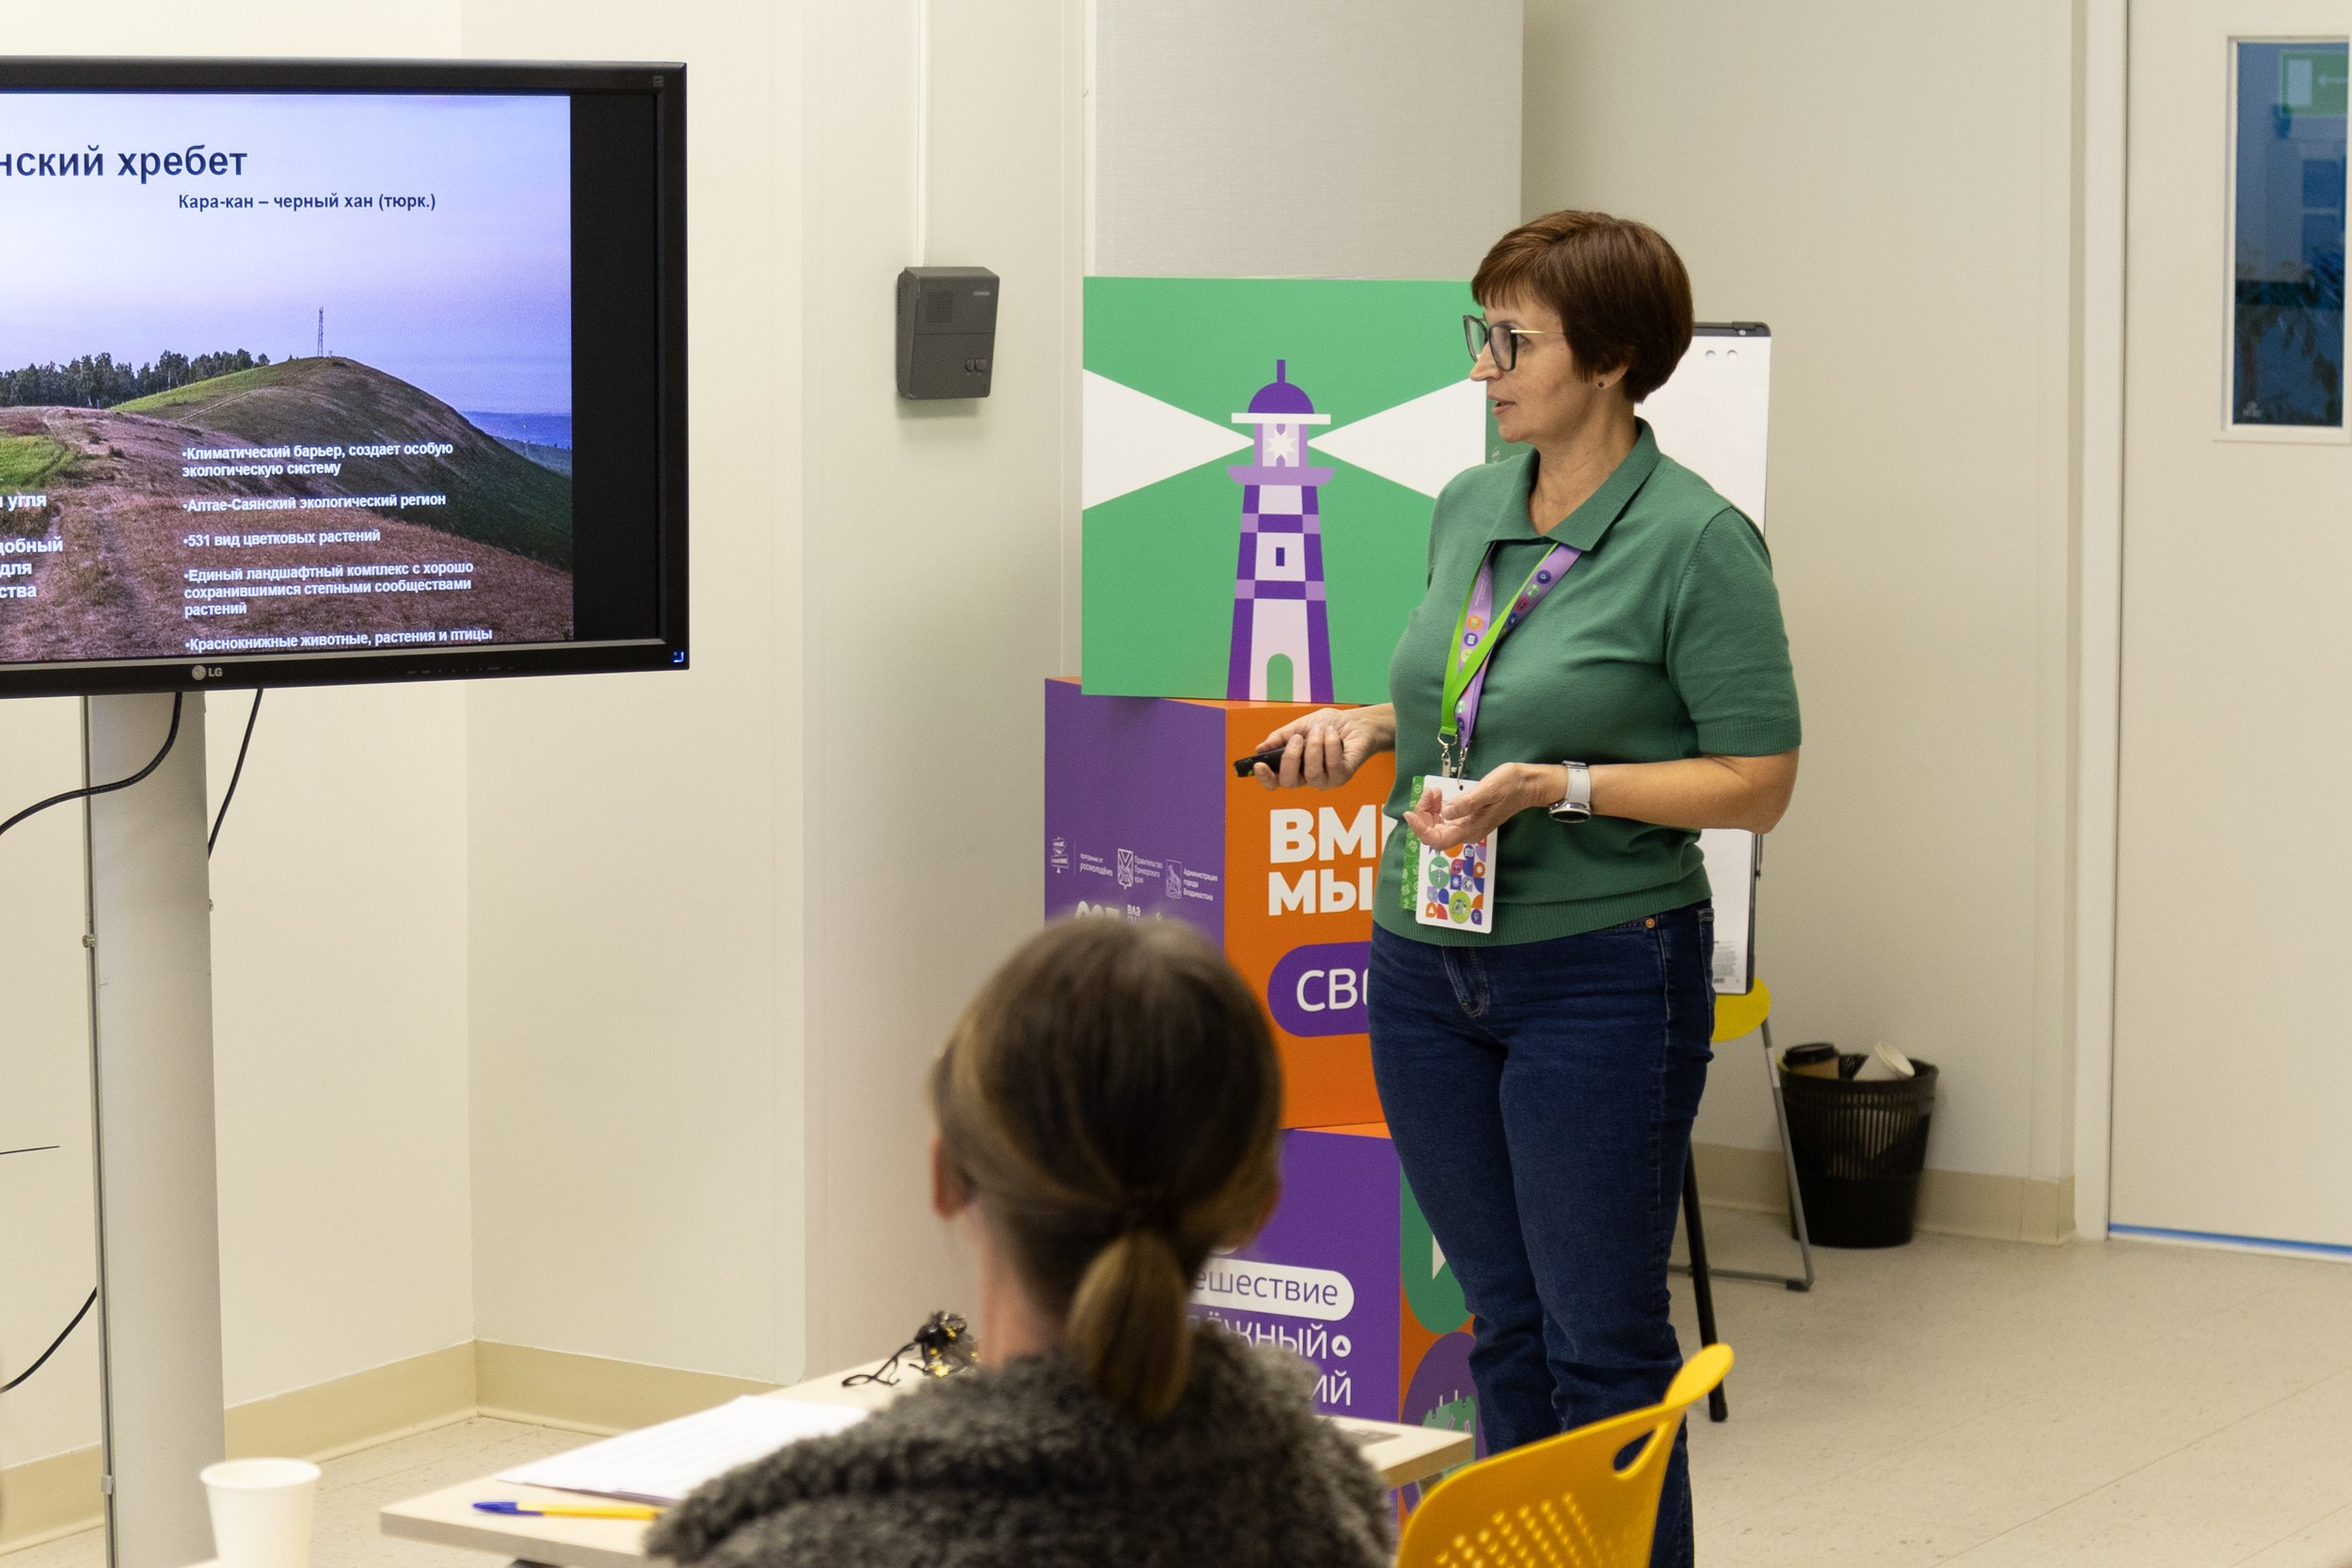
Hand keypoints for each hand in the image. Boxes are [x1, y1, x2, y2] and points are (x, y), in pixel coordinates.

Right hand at [1252, 705, 1394, 789]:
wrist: (1356, 722)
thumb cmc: (1327, 725)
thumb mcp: (1300, 726)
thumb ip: (1280, 738)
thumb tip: (1260, 749)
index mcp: (1293, 767)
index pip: (1274, 781)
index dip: (1265, 777)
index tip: (1260, 764)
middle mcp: (1307, 778)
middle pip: (1289, 782)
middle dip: (1291, 758)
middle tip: (1297, 738)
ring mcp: (1325, 780)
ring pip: (1312, 773)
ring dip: (1315, 747)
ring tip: (1320, 730)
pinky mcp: (1342, 777)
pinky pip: (1332, 766)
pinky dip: (1331, 746)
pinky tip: (1333, 734)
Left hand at [1402, 763, 1559, 848]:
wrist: (1528, 785)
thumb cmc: (1510, 785)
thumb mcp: (1487, 791)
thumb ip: (1465, 804)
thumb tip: (1445, 813)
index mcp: (1470, 830)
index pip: (1436, 839)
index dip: (1420, 829)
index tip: (1410, 813)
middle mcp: (1467, 832)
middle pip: (1434, 833)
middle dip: (1424, 815)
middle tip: (1429, 793)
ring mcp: (1467, 826)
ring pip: (1438, 825)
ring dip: (1430, 810)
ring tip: (1434, 791)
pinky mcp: (1468, 817)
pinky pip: (1446, 818)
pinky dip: (1438, 808)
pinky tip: (1440, 794)